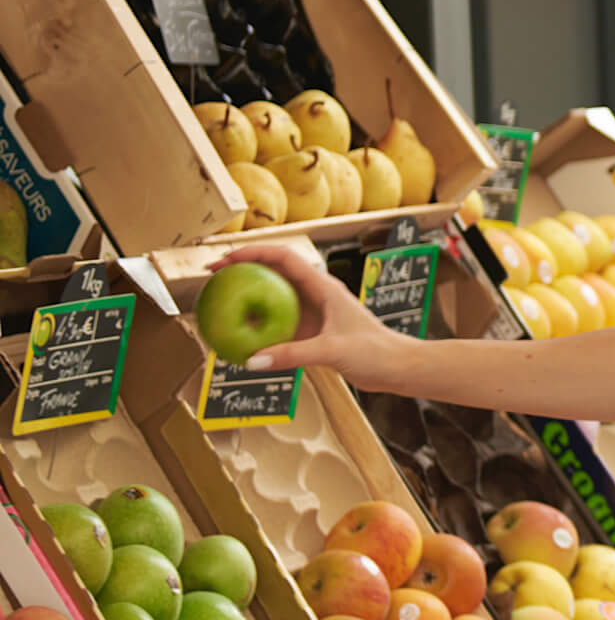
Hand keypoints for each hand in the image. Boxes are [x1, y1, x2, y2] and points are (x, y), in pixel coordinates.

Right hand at [203, 237, 409, 387]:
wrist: (397, 367)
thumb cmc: (375, 352)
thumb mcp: (332, 351)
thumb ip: (292, 355)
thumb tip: (253, 361)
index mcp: (323, 286)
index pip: (282, 258)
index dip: (252, 253)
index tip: (225, 258)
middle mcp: (316, 294)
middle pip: (272, 272)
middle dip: (242, 268)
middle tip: (212, 274)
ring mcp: (314, 312)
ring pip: (273, 297)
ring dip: (248, 295)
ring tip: (219, 298)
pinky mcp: (313, 331)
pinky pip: (279, 322)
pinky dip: (259, 323)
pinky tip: (240, 334)